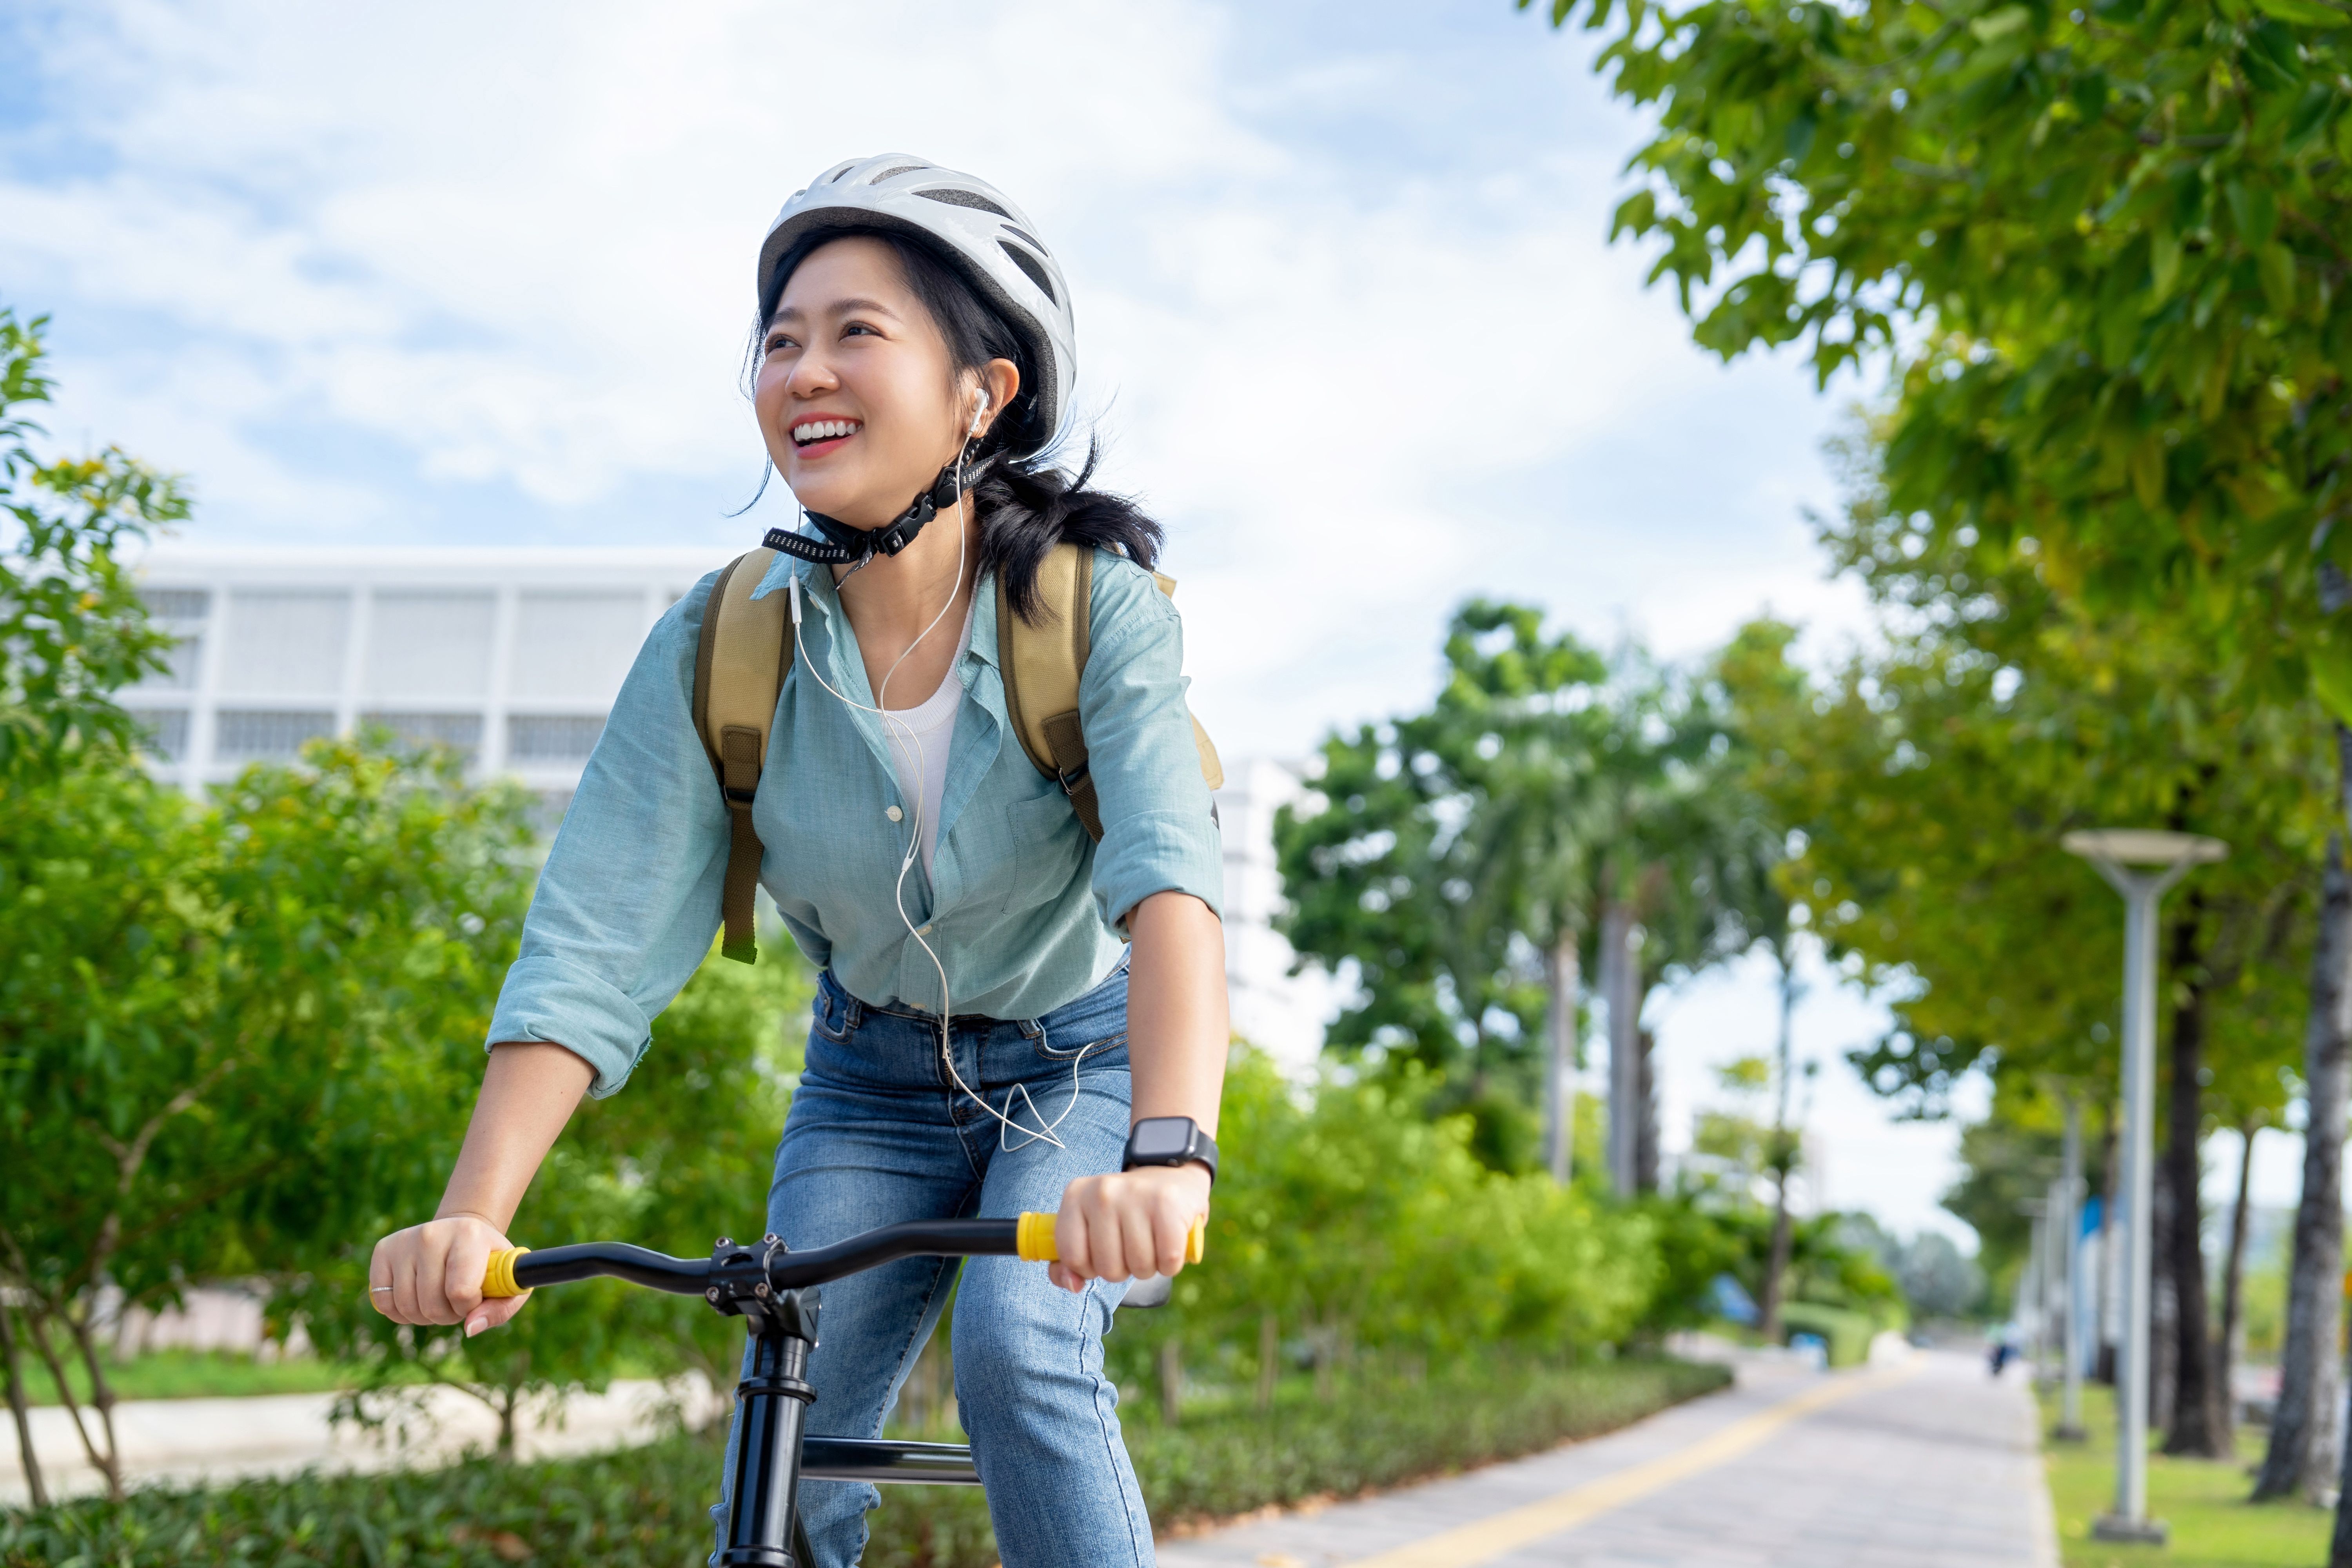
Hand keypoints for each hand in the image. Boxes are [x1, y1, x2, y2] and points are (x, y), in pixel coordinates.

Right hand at [368, 1212, 528, 1335]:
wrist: (463, 1234)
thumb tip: (470, 1329)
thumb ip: (498, 1310)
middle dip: (447, 1315)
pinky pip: (383, 1301)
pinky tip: (417, 1296)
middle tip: (457, 1300)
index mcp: (470, 1235)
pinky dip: (400, 1312)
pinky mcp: (383, 1250)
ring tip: (440, 1297)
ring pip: (407, 1306)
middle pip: (431, 1304)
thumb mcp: (507, 1284)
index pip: (461, 1291)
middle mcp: (433, 1233)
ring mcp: (405, 1241)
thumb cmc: (488, 1264)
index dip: (468, 1307)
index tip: (475, 1298)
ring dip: (425, 1315)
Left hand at [1046, 1164, 1209, 1292]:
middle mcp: (1102, 1192)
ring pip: (1139, 1266)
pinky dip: (1171, 1264)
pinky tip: (1168, 1243)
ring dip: (1148, 1267)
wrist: (1170, 1179)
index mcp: (1076, 1196)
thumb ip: (1069, 1262)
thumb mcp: (1089, 1229)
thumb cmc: (1125, 1214)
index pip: (1072, 1257)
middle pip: (1107, 1267)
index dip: (1088, 1268)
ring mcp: (1135, 1194)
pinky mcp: (1166, 1202)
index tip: (1101, 1254)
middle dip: (1122, 1270)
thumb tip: (1073, 1285)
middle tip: (1130, 1246)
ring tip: (1150, 1243)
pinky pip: (1168, 1260)